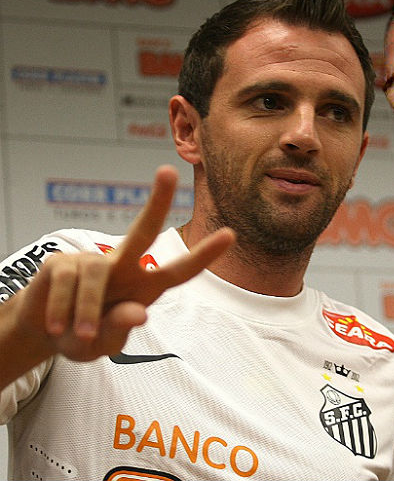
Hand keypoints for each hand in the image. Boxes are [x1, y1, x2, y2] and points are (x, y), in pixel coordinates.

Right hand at [7, 165, 234, 363]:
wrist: (42, 335)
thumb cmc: (82, 337)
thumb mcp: (103, 344)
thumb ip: (120, 330)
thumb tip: (140, 312)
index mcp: (145, 288)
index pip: (180, 272)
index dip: (204, 255)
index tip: (230, 234)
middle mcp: (123, 267)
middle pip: (143, 230)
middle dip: (156, 201)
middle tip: (167, 170)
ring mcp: (91, 260)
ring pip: (97, 277)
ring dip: (87, 312)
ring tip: (79, 335)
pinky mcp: (61, 262)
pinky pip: (67, 283)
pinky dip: (62, 310)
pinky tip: (54, 326)